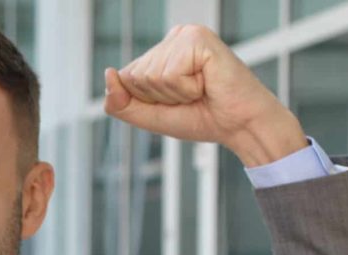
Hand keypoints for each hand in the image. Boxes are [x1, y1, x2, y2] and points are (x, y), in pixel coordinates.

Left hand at [103, 24, 307, 166]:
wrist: (239, 126)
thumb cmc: (201, 118)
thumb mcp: (151, 116)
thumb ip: (121, 102)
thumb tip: (108, 74)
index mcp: (161, 52)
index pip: (126, 78)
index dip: (147, 100)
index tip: (177, 101)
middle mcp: (172, 38)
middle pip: (135, 76)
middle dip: (160, 97)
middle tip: (192, 96)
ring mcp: (185, 35)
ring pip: (151, 75)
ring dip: (175, 94)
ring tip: (200, 89)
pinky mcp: (198, 38)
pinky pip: (169, 74)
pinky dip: (187, 88)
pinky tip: (207, 82)